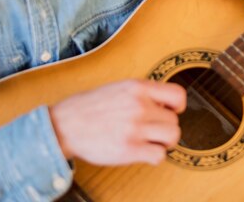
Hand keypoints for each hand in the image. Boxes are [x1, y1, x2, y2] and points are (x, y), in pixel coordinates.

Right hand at [50, 79, 185, 165]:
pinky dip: (154, 156)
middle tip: (151, 131)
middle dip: (165, 127)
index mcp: (137, 88)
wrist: (65, 124)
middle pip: (174, 121)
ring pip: (172, 137)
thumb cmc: (90, 107)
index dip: (178, 106)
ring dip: (163, 142)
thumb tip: (167, 105)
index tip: (170, 112)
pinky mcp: (129, 149)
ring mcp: (135, 128)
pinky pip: (158, 155)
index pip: (178, 95)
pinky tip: (142, 152)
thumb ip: (143, 93)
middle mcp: (139, 106)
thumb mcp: (119, 88)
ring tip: (150, 141)